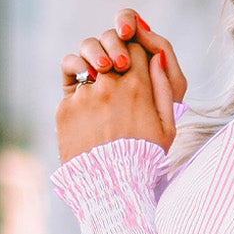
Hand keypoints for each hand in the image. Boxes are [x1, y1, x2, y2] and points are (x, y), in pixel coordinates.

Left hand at [57, 10, 186, 160]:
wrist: (111, 187)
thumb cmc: (144, 158)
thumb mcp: (168, 126)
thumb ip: (164, 87)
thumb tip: (157, 57)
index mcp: (138, 86)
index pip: (135, 45)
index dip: (133, 50)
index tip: (132, 63)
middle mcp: (109, 84)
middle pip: (107, 47)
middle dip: (111, 53)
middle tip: (112, 68)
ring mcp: (85, 95)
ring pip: (86, 65)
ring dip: (92, 73)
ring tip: (98, 94)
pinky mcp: (65, 108)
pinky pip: (71, 90)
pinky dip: (78, 98)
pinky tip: (88, 119)